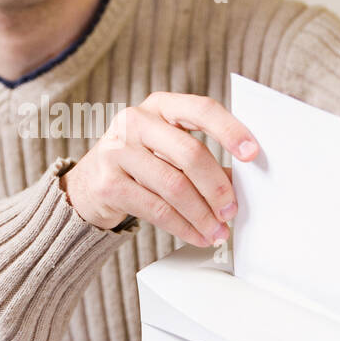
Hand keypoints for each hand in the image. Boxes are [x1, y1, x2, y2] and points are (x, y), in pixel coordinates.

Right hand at [59, 92, 258, 245]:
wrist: (88, 184)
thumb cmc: (139, 162)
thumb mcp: (167, 149)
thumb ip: (201, 158)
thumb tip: (239, 183)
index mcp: (159, 105)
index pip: (201, 109)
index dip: (230, 131)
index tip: (252, 154)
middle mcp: (135, 121)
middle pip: (190, 153)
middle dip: (217, 187)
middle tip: (232, 210)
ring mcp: (117, 151)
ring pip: (174, 186)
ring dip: (202, 215)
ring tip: (217, 230)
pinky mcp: (109, 184)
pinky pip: (156, 209)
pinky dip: (183, 227)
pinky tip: (196, 235)